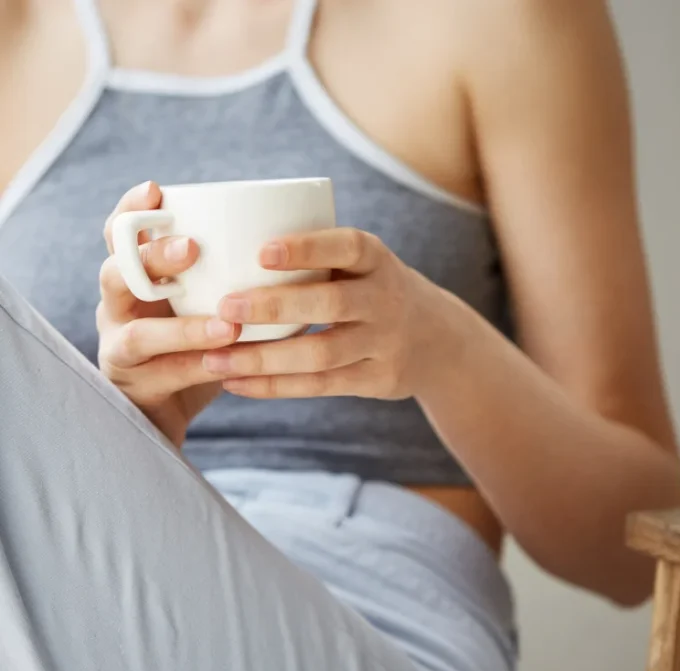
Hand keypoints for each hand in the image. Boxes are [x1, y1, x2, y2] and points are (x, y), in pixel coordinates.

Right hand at [98, 182, 240, 446]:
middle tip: (192, 249)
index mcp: (135, 277)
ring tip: (227, 325)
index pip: (120, 235)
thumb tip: (304, 252)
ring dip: (183, 328)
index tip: (156, 190)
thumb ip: (234, 276)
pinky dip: (199, 365)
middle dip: (153, 257)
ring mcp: (120, 347)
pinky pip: (165, 373)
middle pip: (117, 273)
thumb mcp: (210, 301)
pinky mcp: (134, 385)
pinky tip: (230, 361)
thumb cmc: (198, 343)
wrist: (168, 410)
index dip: (132, 211)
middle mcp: (118, 307)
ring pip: (138, 332)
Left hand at [203, 229, 455, 399]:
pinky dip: (275, 387)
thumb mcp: (362, 265)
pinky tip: (236, 383)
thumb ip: (315, 258)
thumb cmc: (372, 290)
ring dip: (264, 358)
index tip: (261, 252)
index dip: (307, 249)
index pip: (346, 247)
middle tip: (224, 308)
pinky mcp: (377, 380)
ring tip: (214, 359)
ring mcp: (385, 343)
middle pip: (331, 303)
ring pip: (321, 354)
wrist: (437, 339)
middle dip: (274, 306)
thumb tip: (224, 249)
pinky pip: (320, 386)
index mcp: (377, 260)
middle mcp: (386, 300)